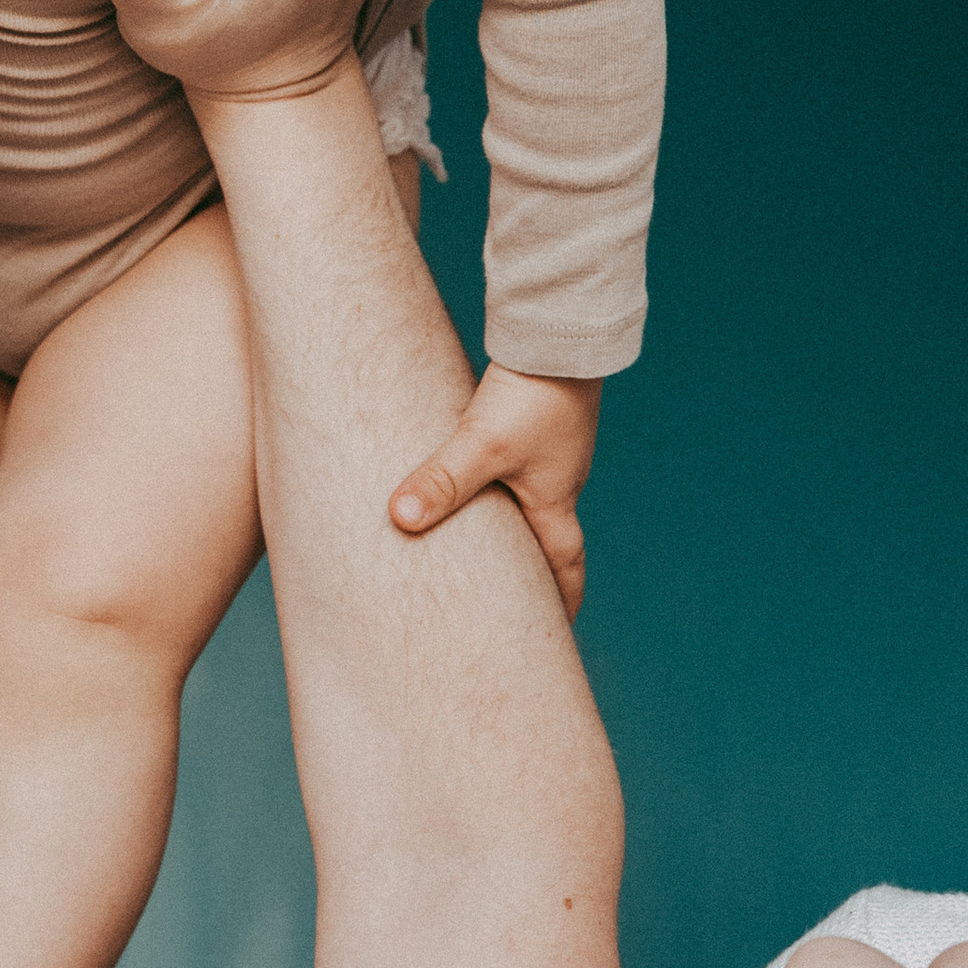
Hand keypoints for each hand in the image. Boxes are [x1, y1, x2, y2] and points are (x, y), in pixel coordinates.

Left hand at [391, 365, 600, 618]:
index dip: (559, 605)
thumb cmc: (534, 394)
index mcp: (555, 503)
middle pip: (550, 544)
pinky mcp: (536, 423)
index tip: (552, 636)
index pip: (564, 569)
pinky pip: (518, 470)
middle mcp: (558, 482)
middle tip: (513, 607)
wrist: (561, 330)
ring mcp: (550, 452)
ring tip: (485, 552)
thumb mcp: (483, 442)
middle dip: (534, 579)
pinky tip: (475, 483)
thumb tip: (403, 518)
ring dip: (515, 532)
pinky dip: (500, 489)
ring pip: (532, 505)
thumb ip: (443, 479)